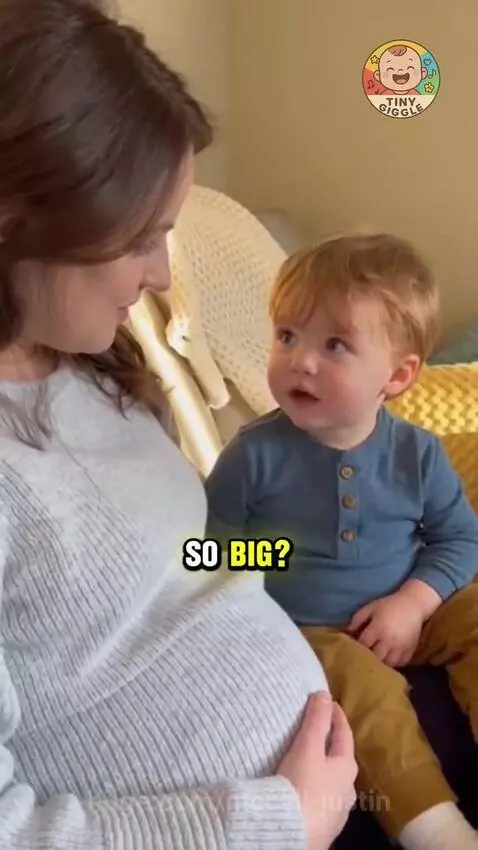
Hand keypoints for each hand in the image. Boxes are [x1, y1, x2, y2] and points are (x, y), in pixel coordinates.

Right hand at [277, 691, 357, 849]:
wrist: (292, 833)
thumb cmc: (302, 785)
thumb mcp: (307, 747)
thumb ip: (316, 720)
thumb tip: (325, 693)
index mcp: (346, 767)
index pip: (344, 734)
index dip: (335, 715)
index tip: (328, 701)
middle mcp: (347, 790)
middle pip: (340, 760)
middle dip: (330, 744)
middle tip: (318, 730)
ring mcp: (337, 811)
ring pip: (332, 783)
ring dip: (324, 769)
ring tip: (309, 761)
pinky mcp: (324, 827)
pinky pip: (322, 801)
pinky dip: (316, 789)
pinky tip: (305, 791)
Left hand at [347, 591, 423, 667]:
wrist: (413, 605)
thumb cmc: (389, 605)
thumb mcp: (371, 607)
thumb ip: (358, 619)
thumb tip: (348, 632)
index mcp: (378, 628)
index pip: (364, 645)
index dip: (357, 648)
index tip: (353, 648)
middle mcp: (389, 640)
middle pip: (375, 658)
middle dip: (368, 658)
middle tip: (364, 657)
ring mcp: (401, 648)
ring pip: (388, 664)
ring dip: (381, 663)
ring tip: (376, 660)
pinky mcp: (410, 651)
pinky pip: (400, 664)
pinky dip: (394, 663)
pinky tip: (388, 658)